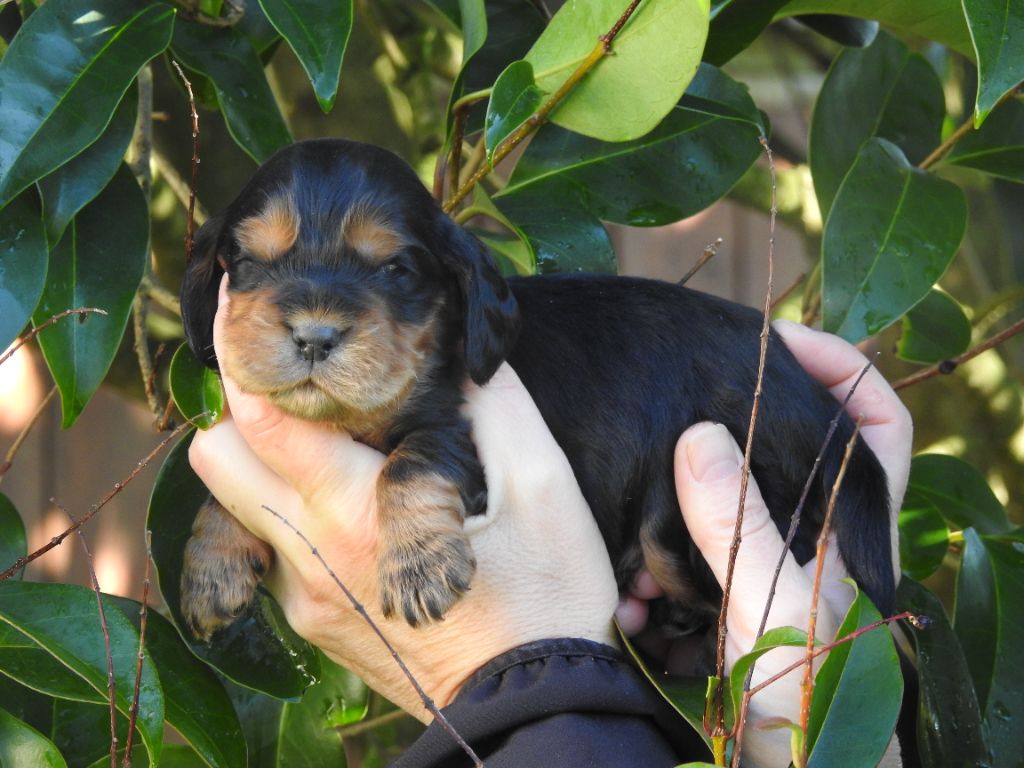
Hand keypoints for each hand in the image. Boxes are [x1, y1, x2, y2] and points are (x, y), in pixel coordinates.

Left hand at [188, 278, 618, 718]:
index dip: (238, 350)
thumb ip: (494, 405)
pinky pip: (275, 547)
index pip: (259, 421)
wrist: (533, 705)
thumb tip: (461, 350)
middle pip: (219, 460)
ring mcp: (305, 596)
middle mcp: (311, 556)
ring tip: (330, 430)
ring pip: (241, 505)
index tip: (240, 298)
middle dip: (240, 405)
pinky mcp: (313, 621)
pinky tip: (354, 500)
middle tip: (293, 372)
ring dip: (268, 457)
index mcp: (356, 512)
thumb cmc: (545, 596)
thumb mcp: (542, 486)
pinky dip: (296, 507)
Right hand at [616, 320, 911, 765]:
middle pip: (794, 443)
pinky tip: (631, 594)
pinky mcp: (733, 595)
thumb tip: (699, 436)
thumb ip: (740, 521)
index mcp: (848, 520)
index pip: (874, 418)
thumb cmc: (812, 694)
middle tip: (685, 395)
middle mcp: (813, 531)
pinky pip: (689, 556)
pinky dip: (657, 565)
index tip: (777, 339)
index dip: (839, 366)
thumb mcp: (777, 600)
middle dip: (740, 419)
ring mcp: (772, 563)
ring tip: (639, 511)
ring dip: (680, 504)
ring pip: (731, 500)